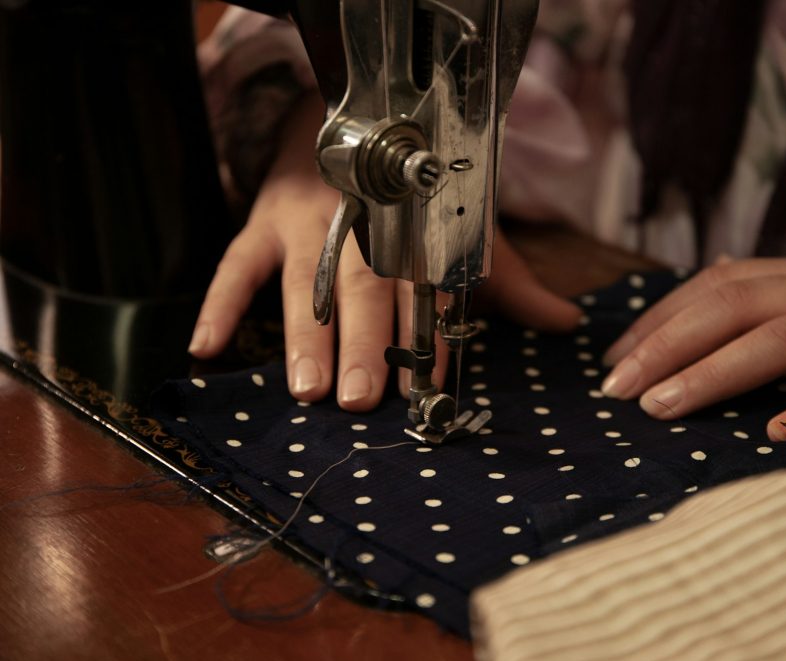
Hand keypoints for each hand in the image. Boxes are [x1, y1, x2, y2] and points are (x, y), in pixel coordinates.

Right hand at [189, 93, 580, 408]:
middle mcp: (363, 229)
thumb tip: (569, 323)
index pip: (425, 292)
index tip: (430, 386)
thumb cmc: (415, 201)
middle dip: (364, 344)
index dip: (428, 339)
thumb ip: (512, 285)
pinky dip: (219, 304)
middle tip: (359, 398)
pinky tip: (207, 348)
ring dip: (304, 335)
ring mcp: (307, 225)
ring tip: (304, 387)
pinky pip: (235, 265)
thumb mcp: (467, 234)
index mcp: (414, 235)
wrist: (354, 128)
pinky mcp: (262, 223)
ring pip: (304, 282)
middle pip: (364, 290)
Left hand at [601, 237, 785, 439]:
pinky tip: (778, 436)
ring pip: (781, 340)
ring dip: (712, 372)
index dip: (661, 318)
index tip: (617, 355)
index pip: (721, 283)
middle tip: (613, 389)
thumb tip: (726, 288)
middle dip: (663, 344)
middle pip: (733, 305)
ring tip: (659, 407)